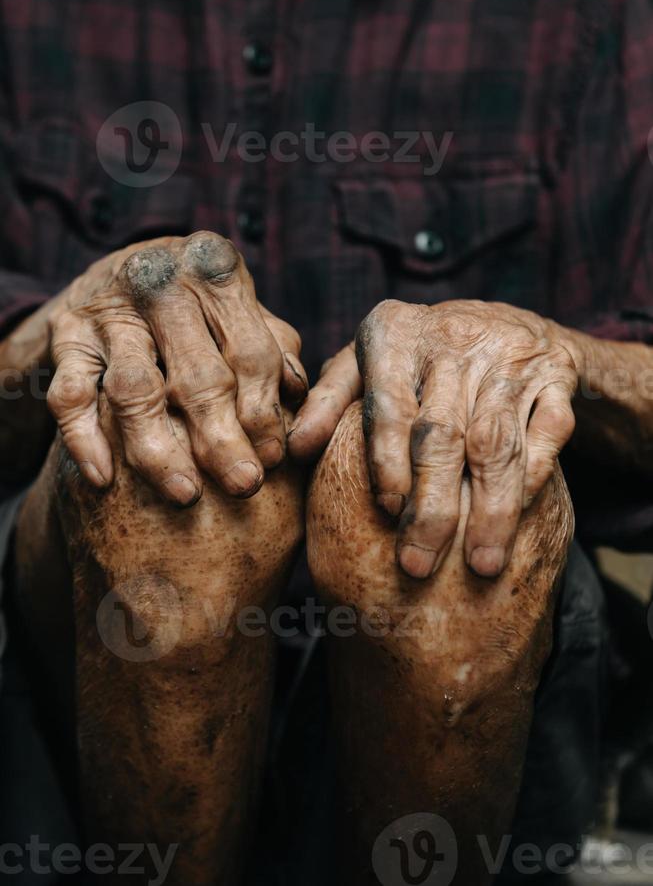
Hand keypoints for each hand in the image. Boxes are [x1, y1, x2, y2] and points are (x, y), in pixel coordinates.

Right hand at [47, 231, 306, 504]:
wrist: (110, 274)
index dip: (264, 411)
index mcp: (213, 268)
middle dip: (223, 440)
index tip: (273, 460)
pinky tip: (103, 479)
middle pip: (198, 375)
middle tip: (244, 486)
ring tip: (185, 494)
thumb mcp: (238, 309)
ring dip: (159, 449)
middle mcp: (159, 280)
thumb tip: (298, 401)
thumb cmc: (196, 304)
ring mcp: (106, 308)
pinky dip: (84, 439)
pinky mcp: (65, 335)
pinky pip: (70, 394)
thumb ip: (274, 349)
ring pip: (134, 389)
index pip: (249, 351)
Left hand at [289, 300, 576, 577]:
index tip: (386, 511)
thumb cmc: (417, 357)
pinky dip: (534, 476)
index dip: (387, 461)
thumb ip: (327, 402)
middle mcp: (452, 338)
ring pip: (496, 440)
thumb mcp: (365, 364)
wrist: (506, 322)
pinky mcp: (556, 374)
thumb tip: (293, 449)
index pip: (389, 405)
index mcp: (396, 333)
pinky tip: (519, 518)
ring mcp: (509, 355)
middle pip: (443, 432)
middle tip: (419, 565)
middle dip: (433, 505)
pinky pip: (549, 432)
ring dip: (490, 508)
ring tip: (480, 565)